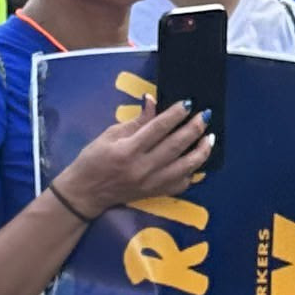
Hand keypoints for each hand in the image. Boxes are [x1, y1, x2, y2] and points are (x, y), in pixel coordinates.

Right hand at [54, 101, 210, 217]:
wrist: (85, 192)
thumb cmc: (93, 160)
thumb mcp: (110, 135)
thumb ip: (136, 120)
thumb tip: (152, 101)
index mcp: (128, 150)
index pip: (158, 128)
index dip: (175, 114)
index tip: (188, 103)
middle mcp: (142, 168)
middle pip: (176, 146)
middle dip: (194, 128)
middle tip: (206, 116)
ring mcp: (151, 183)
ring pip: (185, 167)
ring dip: (201, 151)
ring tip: (209, 138)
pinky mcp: (155, 193)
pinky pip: (181, 184)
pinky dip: (192, 172)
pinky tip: (198, 162)